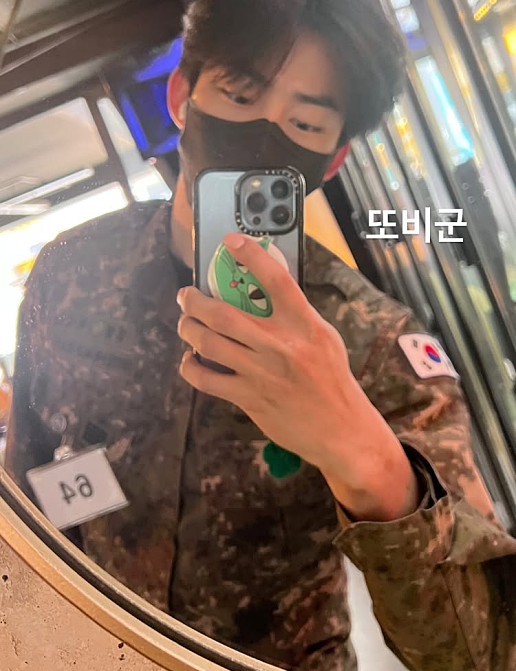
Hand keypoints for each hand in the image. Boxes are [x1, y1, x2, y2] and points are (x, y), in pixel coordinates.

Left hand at [177, 233, 418, 520]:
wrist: (341, 429)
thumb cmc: (332, 379)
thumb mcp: (324, 338)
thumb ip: (296, 315)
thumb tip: (263, 293)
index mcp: (303, 324)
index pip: (276, 280)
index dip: (251, 255)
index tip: (231, 241)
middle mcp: (280, 345)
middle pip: (223, 313)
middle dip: (194, 301)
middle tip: (185, 296)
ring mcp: (261, 373)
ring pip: (208, 343)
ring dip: (188, 329)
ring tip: (186, 324)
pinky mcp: (249, 398)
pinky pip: (207, 379)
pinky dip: (191, 367)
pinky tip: (191, 361)